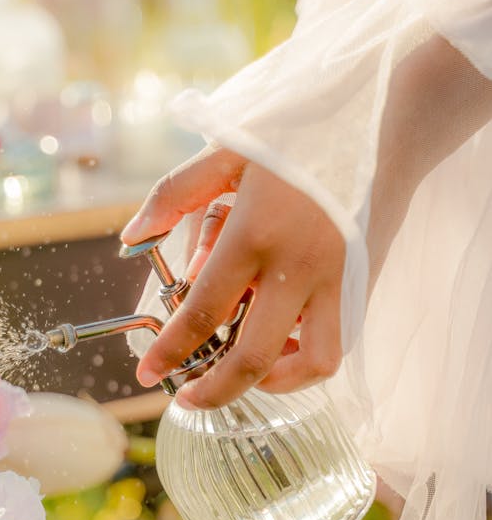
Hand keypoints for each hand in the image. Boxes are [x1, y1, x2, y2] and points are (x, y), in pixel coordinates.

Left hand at [121, 146, 345, 407]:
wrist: (387, 120)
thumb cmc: (301, 133)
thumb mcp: (230, 149)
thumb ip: (174, 193)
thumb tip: (132, 237)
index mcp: (255, 234)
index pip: (204, 313)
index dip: (171, 352)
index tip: (148, 375)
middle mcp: (299, 268)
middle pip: (256, 360)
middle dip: (215, 392)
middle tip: (187, 399)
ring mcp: (338, 282)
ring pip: (314, 365)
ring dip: (274, 381)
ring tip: (242, 369)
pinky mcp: (363, 286)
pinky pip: (337, 342)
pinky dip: (306, 357)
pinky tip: (281, 339)